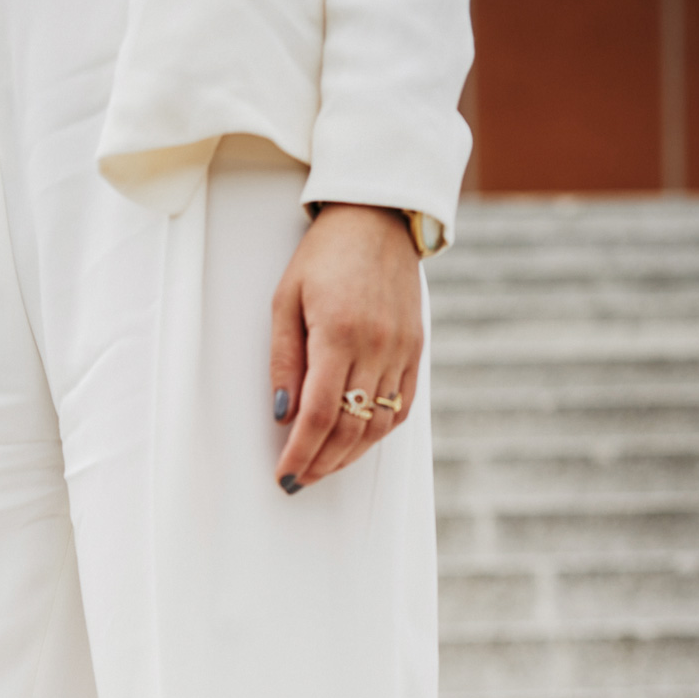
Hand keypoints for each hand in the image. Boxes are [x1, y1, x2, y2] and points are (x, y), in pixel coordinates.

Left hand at [271, 204, 422, 491]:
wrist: (378, 218)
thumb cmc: (325, 255)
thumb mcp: (286, 300)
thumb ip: (284, 360)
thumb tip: (282, 414)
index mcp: (338, 333)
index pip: (317, 414)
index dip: (300, 453)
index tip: (284, 474)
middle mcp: (376, 346)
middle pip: (348, 428)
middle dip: (320, 463)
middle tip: (298, 479)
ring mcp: (401, 350)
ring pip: (377, 426)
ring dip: (348, 455)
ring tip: (322, 467)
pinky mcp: (416, 350)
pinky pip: (401, 408)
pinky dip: (377, 433)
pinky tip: (356, 442)